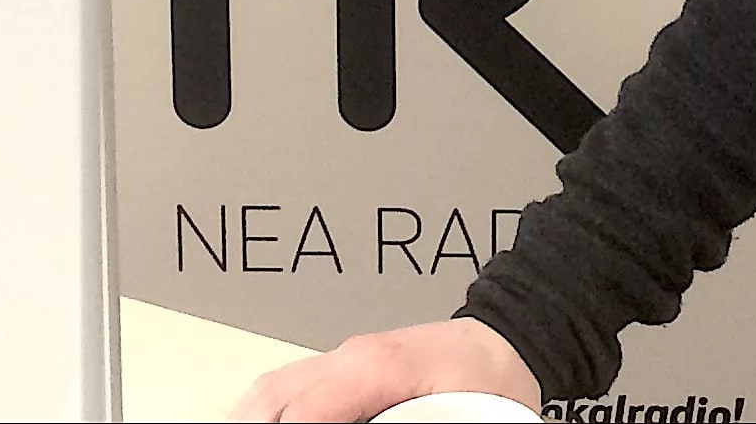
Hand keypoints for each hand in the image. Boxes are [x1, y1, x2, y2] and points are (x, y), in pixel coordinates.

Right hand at [232, 317, 540, 421]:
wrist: (503, 341)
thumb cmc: (491, 378)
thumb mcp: (467, 416)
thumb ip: (416, 422)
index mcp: (379, 364)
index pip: (306, 413)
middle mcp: (350, 354)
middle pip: (272, 398)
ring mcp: (341, 355)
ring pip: (268, 389)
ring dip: (252, 418)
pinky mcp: (338, 365)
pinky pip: (282, 385)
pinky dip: (263, 411)